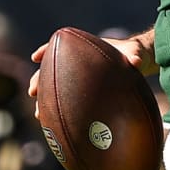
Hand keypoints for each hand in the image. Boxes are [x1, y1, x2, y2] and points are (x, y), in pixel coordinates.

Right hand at [27, 30, 156, 118]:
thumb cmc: (134, 54)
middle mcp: (78, 62)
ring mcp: (79, 77)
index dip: (45, 51)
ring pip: (56, 87)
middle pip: (52, 69)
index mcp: (85, 48)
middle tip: (32, 92)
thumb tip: (136, 62)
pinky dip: (59, 109)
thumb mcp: (135, 53)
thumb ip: (134, 55)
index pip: (60, 46)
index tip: (36, 57)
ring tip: (39, 114)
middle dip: (39, 80)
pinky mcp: (83, 90)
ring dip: (45, 99)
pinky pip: (67, 99)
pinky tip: (54, 123)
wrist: (137, 62)